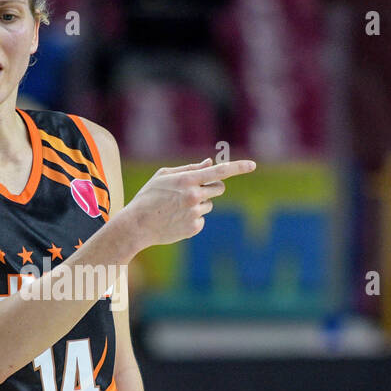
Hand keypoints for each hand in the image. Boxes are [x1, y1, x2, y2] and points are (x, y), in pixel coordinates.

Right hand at [120, 156, 256, 249]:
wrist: (136, 225)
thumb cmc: (148, 197)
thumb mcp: (164, 176)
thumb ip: (189, 168)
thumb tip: (209, 162)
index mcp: (187, 180)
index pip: (219, 171)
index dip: (239, 167)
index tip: (253, 165)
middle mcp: (194, 196)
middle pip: (219, 188)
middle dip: (213, 188)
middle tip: (196, 191)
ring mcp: (195, 213)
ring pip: (209, 205)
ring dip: (199, 204)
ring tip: (177, 208)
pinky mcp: (194, 228)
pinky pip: (201, 219)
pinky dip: (192, 219)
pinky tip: (175, 220)